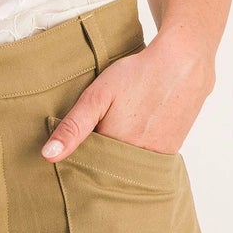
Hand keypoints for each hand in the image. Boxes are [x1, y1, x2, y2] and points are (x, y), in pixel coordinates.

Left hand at [41, 35, 214, 161]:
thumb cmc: (137, 75)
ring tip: (117, 128)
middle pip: (108, 169)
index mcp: (114, 149)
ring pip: (127, 166)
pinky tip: (135, 130)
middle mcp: (137, 161)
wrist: (184, 64)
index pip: (87, 166)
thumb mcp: (98, 96)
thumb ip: (74, 127)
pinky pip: (146, 161)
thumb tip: (48, 156)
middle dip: (98, 157)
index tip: (71, 145)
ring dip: (118, 155)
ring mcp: (156, 157)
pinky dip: (136, 152)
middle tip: (100, 127)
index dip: (77, 155)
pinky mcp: (170, 151)